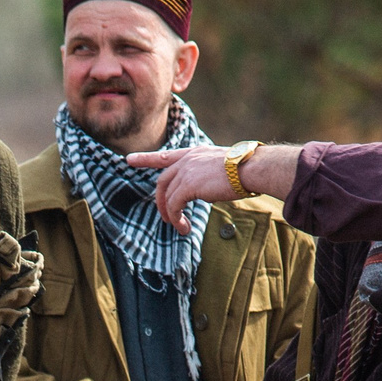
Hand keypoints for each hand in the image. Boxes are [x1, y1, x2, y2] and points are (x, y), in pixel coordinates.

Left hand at [129, 142, 298, 230]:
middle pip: (162, 181)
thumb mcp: (223, 167)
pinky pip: (174, 205)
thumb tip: (207, 190)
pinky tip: (184, 227)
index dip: (146, 159)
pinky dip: (176, 218)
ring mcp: (186, 171)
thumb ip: (209, 175)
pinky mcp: (188, 185)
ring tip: (178, 226)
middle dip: (161, 201)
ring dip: (170, 214)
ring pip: (167, 196)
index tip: (129, 160)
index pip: (166, 156)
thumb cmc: (247, 170)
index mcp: (195, 153)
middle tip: (166, 218)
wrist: (252, 168)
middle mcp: (187, 160)